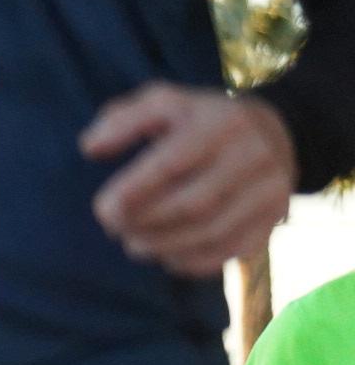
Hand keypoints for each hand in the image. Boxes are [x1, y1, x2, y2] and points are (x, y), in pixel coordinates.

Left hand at [85, 84, 294, 273]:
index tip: (102, 210)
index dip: (132, 192)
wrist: (273, 132)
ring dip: (161, 245)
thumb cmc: (199, 121)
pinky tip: (166, 254)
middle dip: (144, 223)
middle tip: (114, 228)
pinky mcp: (274, 218)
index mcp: (222, 123)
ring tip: (133, 242)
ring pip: (210, 232)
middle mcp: (254, 154)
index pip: (172, 164)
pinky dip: (190, 261)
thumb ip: (122, 120)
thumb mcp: (163, 103)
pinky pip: (229, 250)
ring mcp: (270, 189)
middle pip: (191, 204)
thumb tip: (89, 146)